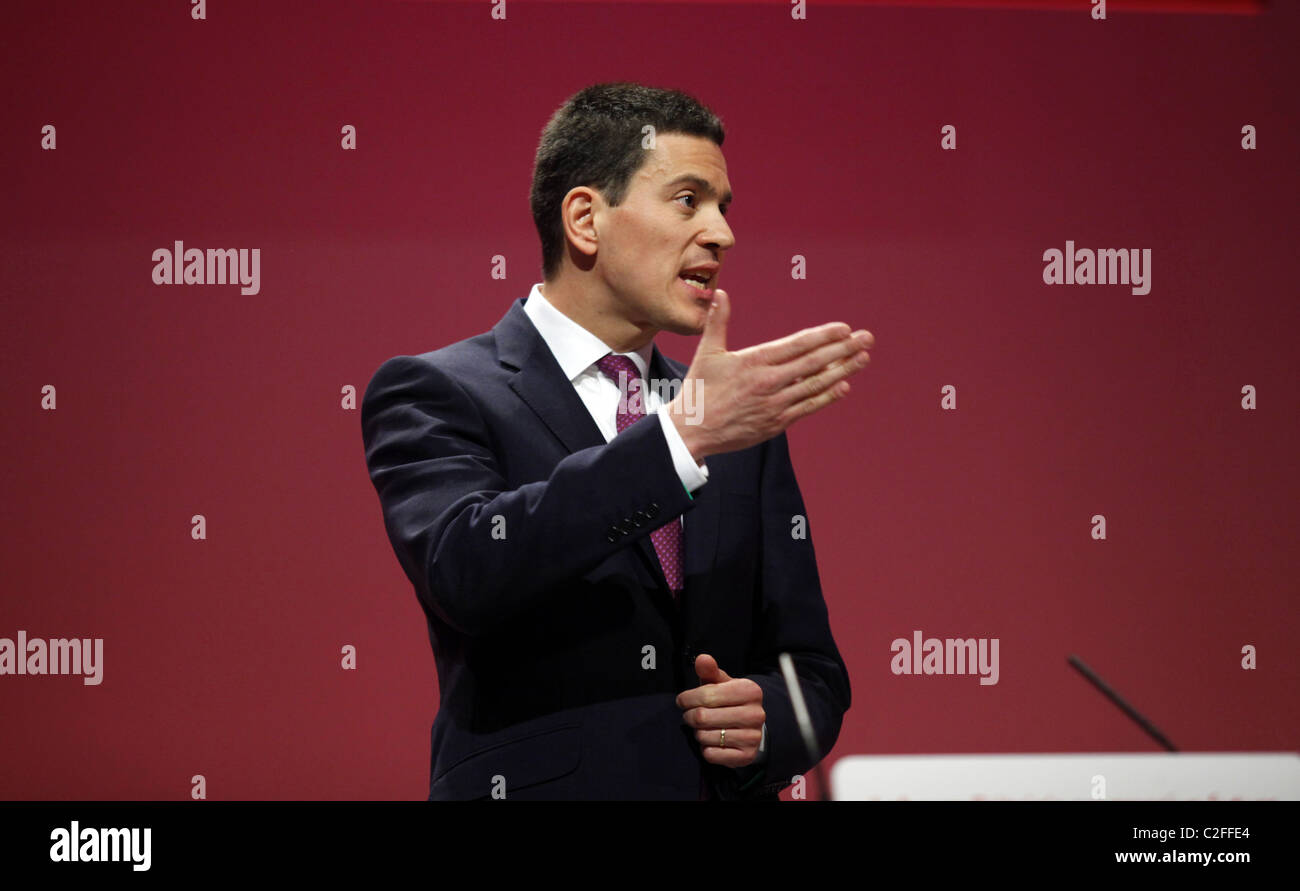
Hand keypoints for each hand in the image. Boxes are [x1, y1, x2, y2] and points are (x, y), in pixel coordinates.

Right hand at [665, 288, 873, 459]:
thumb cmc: (699, 390)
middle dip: (844, 349)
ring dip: (843, 370)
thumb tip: (720, 293)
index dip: (824, 336)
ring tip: (863, 358)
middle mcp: (770, 383)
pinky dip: (827, 397)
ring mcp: (775, 405)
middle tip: (867, 338)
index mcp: (755, 362)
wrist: (691, 431)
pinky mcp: (776, 423)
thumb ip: (718, 321)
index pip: (798, 345)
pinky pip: (808, 407)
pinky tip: (844, 386)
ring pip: (816, 385)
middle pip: (814, 363)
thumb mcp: (707, 352)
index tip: (844, 328)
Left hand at [676, 653, 764, 767]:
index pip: (706, 694)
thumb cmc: (730, 701)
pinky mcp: (746, 756)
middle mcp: (755, 714)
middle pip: (702, 717)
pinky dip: (705, 748)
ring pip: (705, 736)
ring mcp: (752, 737)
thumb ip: (710, 671)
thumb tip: (702, 659)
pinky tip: (711, 741)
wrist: (751, 728)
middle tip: (689, 715)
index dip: (687, 698)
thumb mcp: (721, 683)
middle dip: (689, 716)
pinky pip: (711, 754)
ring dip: (697, 733)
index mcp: (750, 691)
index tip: (682, 701)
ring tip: (702, 727)